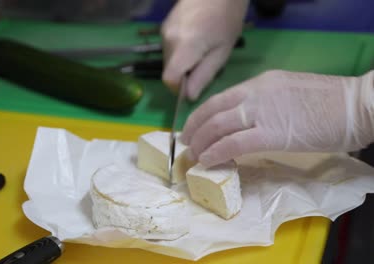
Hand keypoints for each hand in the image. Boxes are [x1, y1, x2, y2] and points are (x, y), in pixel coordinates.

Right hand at [161, 0, 248, 100]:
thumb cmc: (227, 18)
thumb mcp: (222, 51)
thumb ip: (204, 75)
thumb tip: (189, 96)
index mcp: (185, 46)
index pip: (169, 79)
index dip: (178, 88)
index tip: (194, 85)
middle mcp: (168, 39)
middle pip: (169, 70)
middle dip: (184, 75)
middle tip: (205, 63)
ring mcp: (164, 32)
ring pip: (169, 60)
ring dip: (182, 63)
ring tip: (202, 48)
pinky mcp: (164, 27)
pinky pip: (169, 49)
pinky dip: (180, 52)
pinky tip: (195, 39)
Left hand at [181, 70, 373, 166]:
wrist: (357, 105)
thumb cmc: (330, 103)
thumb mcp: (289, 94)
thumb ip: (265, 104)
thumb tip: (247, 122)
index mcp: (261, 84)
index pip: (220, 98)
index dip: (201, 115)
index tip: (193, 128)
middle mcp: (256, 94)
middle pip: (213, 111)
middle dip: (195, 129)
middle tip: (187, 145)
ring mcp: (263, 112)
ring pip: (218, 126)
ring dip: (201, 143)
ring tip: (194, 156)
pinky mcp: (272, 133)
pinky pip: (234, 143)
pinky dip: (217, 152)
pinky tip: (208, 161)